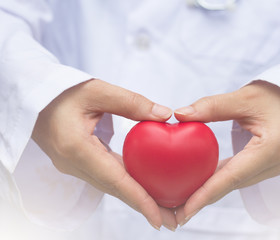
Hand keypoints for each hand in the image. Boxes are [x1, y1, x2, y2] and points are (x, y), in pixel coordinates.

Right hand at [31, 79, 176, 230]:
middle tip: (173, 220)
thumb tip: (164, 115)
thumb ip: (132, 103)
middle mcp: (73, 163)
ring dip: (137, 199)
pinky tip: (143, 188)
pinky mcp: (78, 163)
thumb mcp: (97, 90)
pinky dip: (126, 185)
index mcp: (75, 147)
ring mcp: (74, 166)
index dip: (138, 200)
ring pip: (111, 187)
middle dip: (144, 207)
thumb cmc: (62, 91)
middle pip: (114, 190)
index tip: (158, 218)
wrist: (34, 99)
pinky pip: (106, 177)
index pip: (113, 179)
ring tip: (163, 209)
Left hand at [174, 80, 279, 225]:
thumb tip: (180, 115)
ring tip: (183, 201)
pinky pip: (241, 176)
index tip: (185, 209)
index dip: (206, 194)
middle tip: (175, 211)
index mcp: (274, 148)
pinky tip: (203, 183)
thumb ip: (212, 106)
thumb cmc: (277, 95)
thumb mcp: (244, 96)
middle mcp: (277, 164)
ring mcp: (276, 167)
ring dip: (211, 192)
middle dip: (203, 199)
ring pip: (237, 183)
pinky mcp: (270, 165)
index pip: (233, 176)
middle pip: (233, 185)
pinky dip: (221, 180)